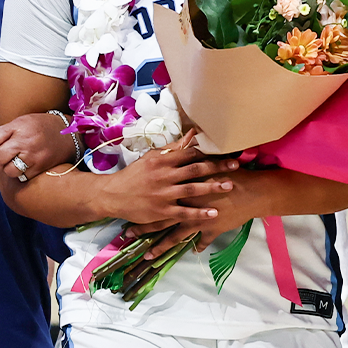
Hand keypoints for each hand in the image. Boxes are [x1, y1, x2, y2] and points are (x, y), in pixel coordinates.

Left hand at [0, 112, 77, 180]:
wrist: (69, 132)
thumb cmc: (40, 127)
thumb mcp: (19, 124)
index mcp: (16, 126)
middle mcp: (24, 140)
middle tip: (2, 162)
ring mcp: (33, 154)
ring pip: (8, 170)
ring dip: (8, 170)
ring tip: (16, 163)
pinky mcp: (41, 166)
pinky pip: (22, 177)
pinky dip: (21, 175)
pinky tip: (28, 167)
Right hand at [98, 134, 237, 229]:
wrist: (112, 195)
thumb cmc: (134, 175)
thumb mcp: (151, 158)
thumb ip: (172, 149)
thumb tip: (192, 135)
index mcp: (162, 161)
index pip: (189, 154)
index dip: (209, 153)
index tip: (225, 151)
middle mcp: (164, 176)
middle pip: (195, 170)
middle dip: (217, 167)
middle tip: (235, 165)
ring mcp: (163, 194)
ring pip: (192, 190)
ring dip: (212, 188)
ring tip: (230, 186)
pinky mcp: (161, 211)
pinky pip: (184, 213)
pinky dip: (199, 213)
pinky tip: (214, 212)